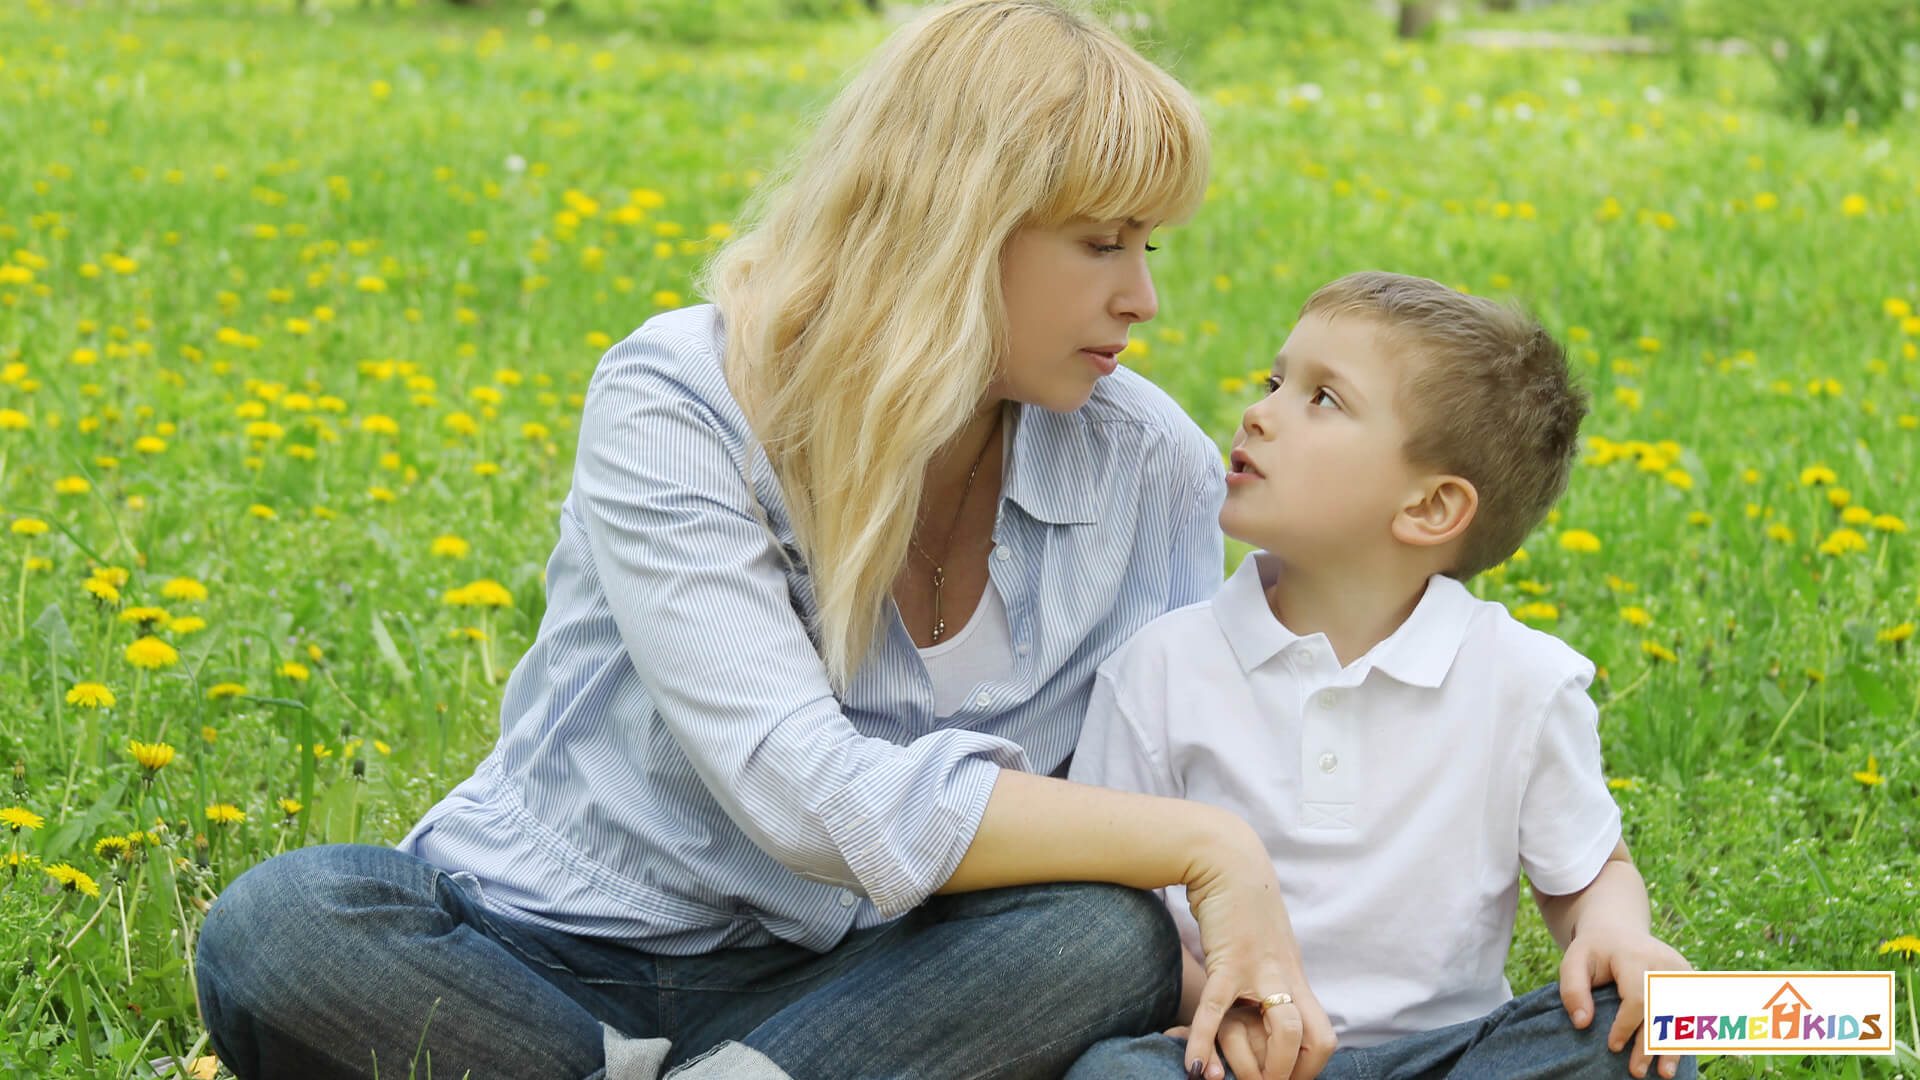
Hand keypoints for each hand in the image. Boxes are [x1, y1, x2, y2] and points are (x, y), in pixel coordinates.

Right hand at [1178, 816, 1335, 1079]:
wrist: (1227, 860)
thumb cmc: (1241, 905)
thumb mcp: (1264, 944)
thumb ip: (1266, 973)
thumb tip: (1258, 1002)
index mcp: (1294, 978)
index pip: (1324, 1039)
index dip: (1307, 1069)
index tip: (1281, 1078)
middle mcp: (1286, 978)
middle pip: (1318, 1041)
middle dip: (1293, 1074)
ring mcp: (1261, 970)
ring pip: (1284, 1031)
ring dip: (1265, 1066)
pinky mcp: (1228, 960)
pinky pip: (1218, 1010)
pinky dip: (1205, 1041)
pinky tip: (1194, 1066)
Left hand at [1559, 922, 1691, 1078]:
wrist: (1618, 929)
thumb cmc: (1594, 951)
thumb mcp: (1573, 961)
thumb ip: (1573, 990)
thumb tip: (1581, 1024)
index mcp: (1635, 956)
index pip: (1637, 997)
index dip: (1626, 1025)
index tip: (1612, 1047)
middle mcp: (1664, 962)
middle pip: (1662, 1009)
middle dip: (1650, 1044)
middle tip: (1635, 1072)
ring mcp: (1681, 970)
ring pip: (1683, 1014)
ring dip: (1675, 1046)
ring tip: (1664, 1074)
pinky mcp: (1690, 979)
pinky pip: (1693, 1011)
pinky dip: (1688, 1035)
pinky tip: (1679, 1056)